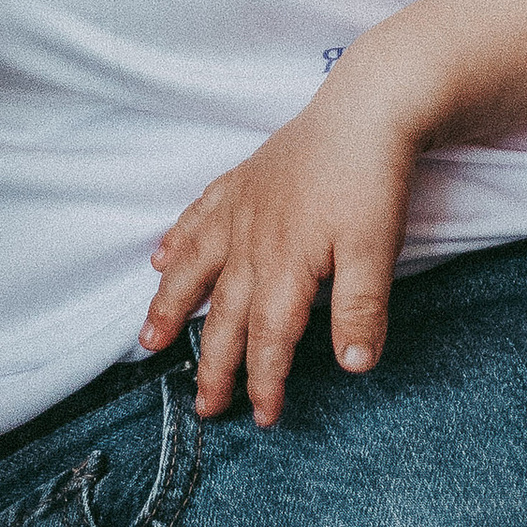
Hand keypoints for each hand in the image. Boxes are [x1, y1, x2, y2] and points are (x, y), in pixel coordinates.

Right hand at [140, 65, 422, 427]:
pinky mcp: (242, 181)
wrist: (365, 109)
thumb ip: (361, 309)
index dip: (264, 382)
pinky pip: (198, 216)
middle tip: (202, 406)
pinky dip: (177, 239)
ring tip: (148, 342)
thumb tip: (352, 366)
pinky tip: (160, 257)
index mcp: (285, 267)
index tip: (263, 418)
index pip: (268, 340)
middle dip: (212, 366)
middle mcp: (251, 243)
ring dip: (169, 308)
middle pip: (223, 317)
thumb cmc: (371, 180)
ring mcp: (240, 210)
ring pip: (194, 268)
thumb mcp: (377, 250)